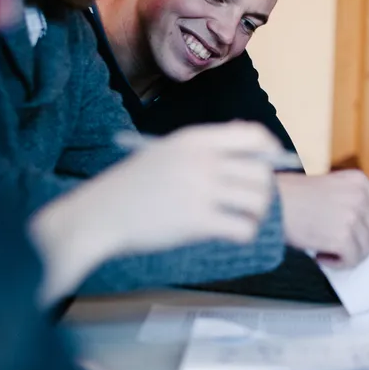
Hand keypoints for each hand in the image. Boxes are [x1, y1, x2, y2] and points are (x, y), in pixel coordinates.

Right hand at [32, 122, 280, 300]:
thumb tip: (255, 149)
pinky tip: (233, 234)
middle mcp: (202, 160)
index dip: (270, 150)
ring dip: (257, 214)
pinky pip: (244, 228)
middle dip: (263, 190)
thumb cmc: (132, 187)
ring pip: (258, 201)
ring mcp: (201, 190)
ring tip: (243, 220)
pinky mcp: (198, 221)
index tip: (270, 164)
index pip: (254, 135)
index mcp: (195, 139)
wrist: (98, 215)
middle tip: (252, 203)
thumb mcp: (167, 153)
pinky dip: (245, 233)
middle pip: (260, 173)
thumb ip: (205, 149)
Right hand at [277, 170, 368, 268]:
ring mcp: (353, 216)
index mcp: (357, 181)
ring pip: (364, 249)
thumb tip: (365, 232)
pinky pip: (351, 259)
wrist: (270, 204)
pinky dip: (337, 263)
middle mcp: (359, 196)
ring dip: (346, 255)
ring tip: (324, 249)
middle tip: (336, 247)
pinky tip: (322, 256)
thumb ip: (351, 202)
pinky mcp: (343, 236)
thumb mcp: (329, 187)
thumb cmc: (291, 197)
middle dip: (359, 246)